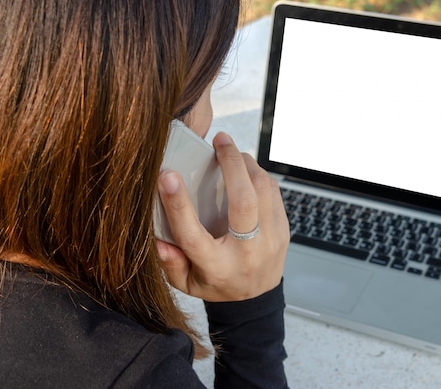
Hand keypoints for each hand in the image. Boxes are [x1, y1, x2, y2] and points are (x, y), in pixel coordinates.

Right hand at [156, 132, 288, 301]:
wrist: (256, 299)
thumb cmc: (217, 284)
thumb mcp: (186, 283)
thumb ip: (170, 263)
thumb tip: (157, 240)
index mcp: (216, 267)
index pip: (192, 235)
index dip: (178, 204)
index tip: (167, 175)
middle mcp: (247, 253)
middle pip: (243, 201)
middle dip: (231, 163)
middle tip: (220, 140)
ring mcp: (270, 240)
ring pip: (264, 190)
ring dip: (248, 164)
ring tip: (231, 152)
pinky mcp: (284, 230)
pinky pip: (274, 192)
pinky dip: (259, 175)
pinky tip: (246, 169)